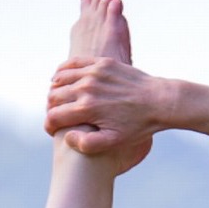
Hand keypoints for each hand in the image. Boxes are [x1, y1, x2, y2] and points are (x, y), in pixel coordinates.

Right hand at [46, 58, 164, 156]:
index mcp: (87, 109)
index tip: (52, 131)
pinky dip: (62, 71)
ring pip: (60, 79)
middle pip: (54, 97)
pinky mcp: (101, 63)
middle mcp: (87, 88)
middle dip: (51, 109)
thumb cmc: (137, 126)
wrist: (159, 101)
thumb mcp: (114, 142)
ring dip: (55, 90)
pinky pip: (73, 63)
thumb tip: (67, 137)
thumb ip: (88, 144)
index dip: (49, 126)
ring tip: (58, 100)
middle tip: (56, 116)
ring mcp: (93, 73)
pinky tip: (61, 79)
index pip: (54, 117)